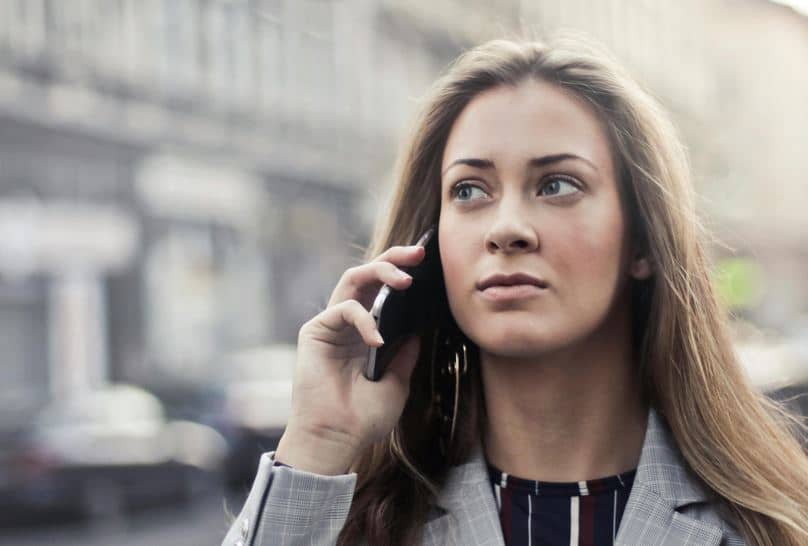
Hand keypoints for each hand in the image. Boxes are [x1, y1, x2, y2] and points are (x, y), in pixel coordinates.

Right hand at [275, 244, 425, 474]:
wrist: (336, 440)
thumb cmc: (363, 418)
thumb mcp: (397, 383)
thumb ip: (405, 355)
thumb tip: (418, 330)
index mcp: (366, 333)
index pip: (383, 291)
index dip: (402, 273)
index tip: (428, 263)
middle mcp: (348, 323)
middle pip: (368, 275)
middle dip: (393, 258)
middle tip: (419, 253)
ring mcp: (331, 325)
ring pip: (353, 279)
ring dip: (380, 271)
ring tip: (405, 278)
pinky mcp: (315, 331)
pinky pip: (342, 309)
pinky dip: (364, 319)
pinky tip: (378, 339)